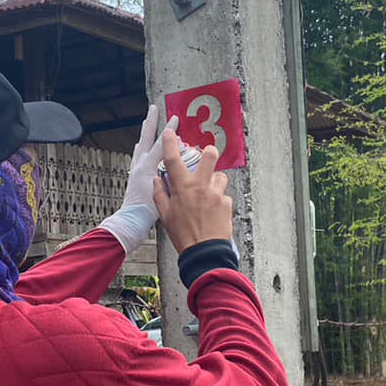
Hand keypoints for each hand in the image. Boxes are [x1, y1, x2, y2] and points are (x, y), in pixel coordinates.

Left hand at [99, 105, 178, 252]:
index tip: (176, 118)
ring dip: (145, 134)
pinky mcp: (134, 177)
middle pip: (146, 138)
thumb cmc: (147, 210)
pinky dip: (142, 148)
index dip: (170, 132)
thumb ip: (170, 171)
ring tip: (147, 123)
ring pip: (141, 146)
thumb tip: (178, 156)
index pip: (161, 145)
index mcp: (147, 167)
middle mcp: (139, 165)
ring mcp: (135, 171)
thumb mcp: (162, 189)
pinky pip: (139, 156)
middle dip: (150, 123)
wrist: (131, 221)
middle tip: (153, 108)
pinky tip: (143, 149)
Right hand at [152, 128, 232, 251]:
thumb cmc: (184, 236)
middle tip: (206, 157)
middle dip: (209, 152)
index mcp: (183, 188)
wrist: (205, 253)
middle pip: (210, 155)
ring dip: (214, 181)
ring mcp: (216, 194)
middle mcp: (201, 186)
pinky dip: (218, 200)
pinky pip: (224, 195)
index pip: (174, 159)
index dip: (170, 143)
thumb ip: (160, 195)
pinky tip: (212, 211)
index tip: (170, 132)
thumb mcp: (165, 216)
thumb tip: (157, 181)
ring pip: (220, 176)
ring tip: (208, 194)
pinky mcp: (227, 203)